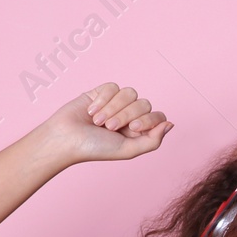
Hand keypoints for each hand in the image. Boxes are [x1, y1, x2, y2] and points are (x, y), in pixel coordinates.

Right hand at [39, 82, 173, 163]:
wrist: (66, 138)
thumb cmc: (95, 148)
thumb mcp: (128, 150)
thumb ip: (153, 141)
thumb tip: (170, 124)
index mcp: (139, 131)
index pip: (158, 116)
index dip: (148, 119)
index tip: (133, 128)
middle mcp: (129, 116)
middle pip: (144, 103)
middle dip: (127, 114)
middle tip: (109, 127)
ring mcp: (116, 103)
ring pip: (130, 93)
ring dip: (113, 108)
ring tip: (99, 121)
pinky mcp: (101, 93)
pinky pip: (113, 86)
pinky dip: (103, 99)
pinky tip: (91, 111)